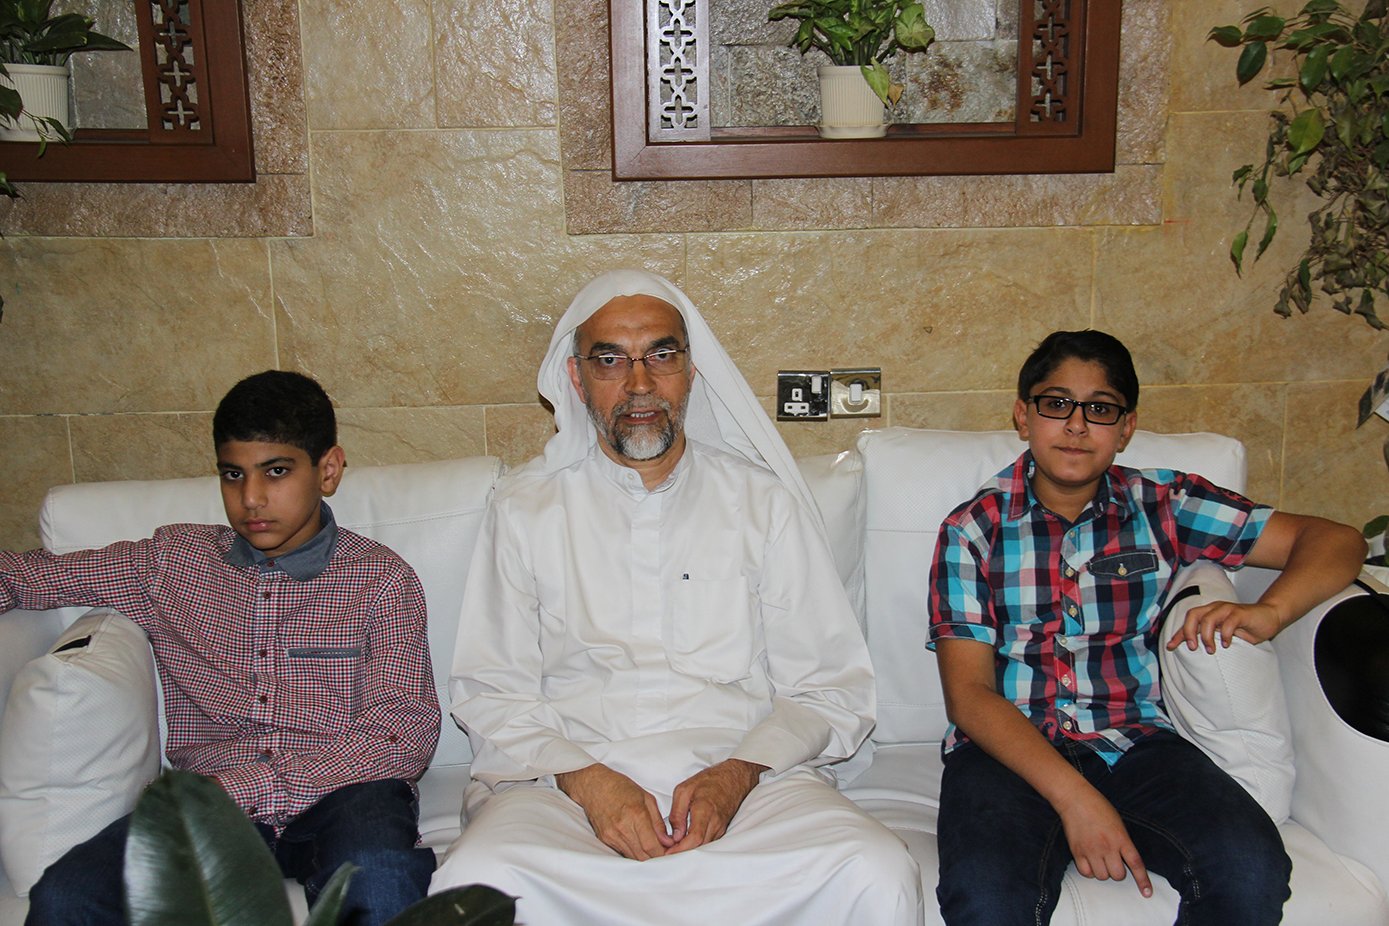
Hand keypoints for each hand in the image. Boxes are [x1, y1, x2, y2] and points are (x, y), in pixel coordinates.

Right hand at [556, 763, 672, 859]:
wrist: (593, 785)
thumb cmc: (620, 787)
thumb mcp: (646, 798)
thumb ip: (658, 821)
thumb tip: (667, 840)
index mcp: (636, 815)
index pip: (652, 846)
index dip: (663, 854)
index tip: (670, 852)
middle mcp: (622, 828)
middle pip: (643, 856)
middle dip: (656, 857)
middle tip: (663, 852)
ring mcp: (612, 835)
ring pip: (633, 857)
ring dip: (644, 856)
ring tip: (652, 847)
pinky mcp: (605, 839)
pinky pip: (623, 852)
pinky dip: (633, 851)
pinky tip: (638, 844)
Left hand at [665, 758, 765, 854]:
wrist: (733, 778)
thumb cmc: (709, 781)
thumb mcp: (684, 790)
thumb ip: (677, 813)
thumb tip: (675, 835)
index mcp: (704, 810)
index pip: (694, 838)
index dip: (680, 849)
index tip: (667, 853)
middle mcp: (715, 822)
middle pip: (699, 847)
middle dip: (682, 854)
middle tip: (666, 854)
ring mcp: (720, 828)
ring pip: (704, 847)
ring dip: (689, 851)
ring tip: (673, 850)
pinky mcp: (722, 830)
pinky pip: (708, 843)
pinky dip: (697, 846)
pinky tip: (686, 843)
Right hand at [1056, 786, 1151, 898]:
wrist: (1075, 799)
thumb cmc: (1098, 807)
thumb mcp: (1118, 823)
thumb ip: (1123, 842)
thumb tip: (1125, 860)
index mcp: (1121, 838)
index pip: (1135, 864)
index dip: (1143, 880)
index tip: (1147, 893)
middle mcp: (1107, 846)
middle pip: (1118, 875)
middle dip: (1118, 872)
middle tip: (1113, 862)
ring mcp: (1091, 850)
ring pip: (1102, 876)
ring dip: (1103, 871)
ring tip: (1100, 859)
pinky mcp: (1077, 852)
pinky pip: (1086, 873)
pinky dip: (1089, 871)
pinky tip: (1089, 861)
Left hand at [1165, 600, 1281, 653]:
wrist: (1269, 616)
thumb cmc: (1246, 626)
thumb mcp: (1224, 634)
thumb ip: (1210, 637)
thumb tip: (1193, 648)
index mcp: (1208, 613)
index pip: (1188, 621)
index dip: (1178, 634)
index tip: (1170, 647)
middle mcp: (1215, 608)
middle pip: (1193, 615)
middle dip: (1188, 632)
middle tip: (1194, 648)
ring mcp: (1227, 609)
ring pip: (1208, 618)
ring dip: (1206, 636)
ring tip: (1212, 650)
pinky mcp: (1240, 613)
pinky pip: (1229, 622)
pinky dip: (1225, 635)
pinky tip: (1227, 644)